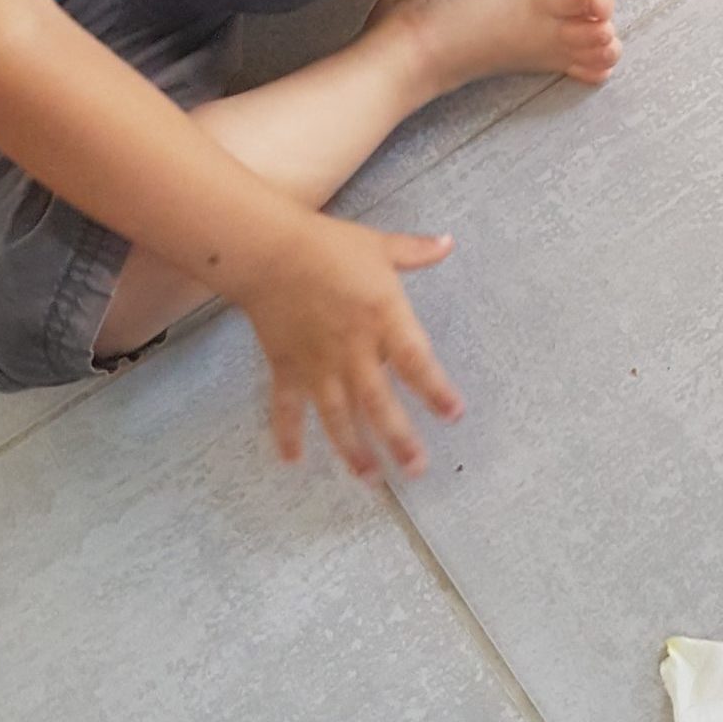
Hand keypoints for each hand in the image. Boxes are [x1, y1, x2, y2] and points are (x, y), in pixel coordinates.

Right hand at [238, 213, 463, 477]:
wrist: (268, 250)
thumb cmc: (327, 245)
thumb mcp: (378, 245)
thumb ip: (415, 251)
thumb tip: (448, 242)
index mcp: (382, 317)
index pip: (416, 361)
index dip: (436, 390)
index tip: (454, 415)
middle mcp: (353, 348)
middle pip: (379, 402)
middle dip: (398, 439)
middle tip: (416, 469)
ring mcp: (317, 362)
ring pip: (337, 415)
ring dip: (353, 449)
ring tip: (370, 479)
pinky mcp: (286, 366)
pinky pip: (286, 407)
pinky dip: (287, 433)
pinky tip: (293, 460)